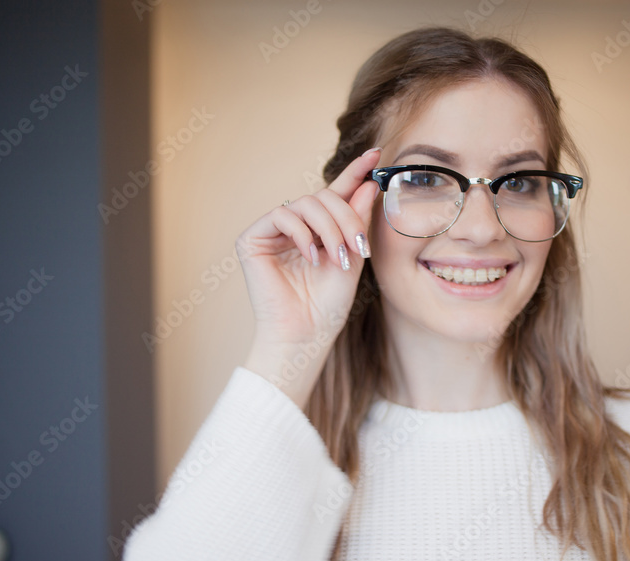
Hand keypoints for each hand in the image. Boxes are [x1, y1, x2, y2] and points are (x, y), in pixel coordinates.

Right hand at [236, 147, 381, 405]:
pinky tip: (311, 256)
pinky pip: (282, 215)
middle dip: (346, 218)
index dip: (355, 172)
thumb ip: (357, 221)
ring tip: (336, 257)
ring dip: (328, 228)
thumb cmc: (327, 306)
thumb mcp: (352, 257)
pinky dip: (302, 233)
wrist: (305, 335)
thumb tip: (368, 185)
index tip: (376, 155)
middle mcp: (295, 226)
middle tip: (357, 247)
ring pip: (306, 203)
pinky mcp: (252, 238)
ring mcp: (273, 231)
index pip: (337, 193)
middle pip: (324, 196)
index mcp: (319, 229)